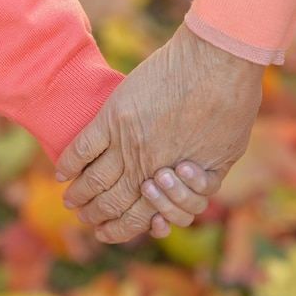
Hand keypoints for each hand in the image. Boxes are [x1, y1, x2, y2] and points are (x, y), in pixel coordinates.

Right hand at [56, 23, 264, 242]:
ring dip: (79, 195)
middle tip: (85, 218)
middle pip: (111, 203)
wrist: (217, 62)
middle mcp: (145, 168)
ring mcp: (127, 142)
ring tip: (70, 201)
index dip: (120, 230)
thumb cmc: (233, 106)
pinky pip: (83, 148)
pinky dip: (70, 163)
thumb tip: (194, 187)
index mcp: (173, 182)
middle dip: (95, 216)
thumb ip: (207, 178)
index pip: (139, 219)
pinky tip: (62, 172)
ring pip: (94, 180)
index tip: (106, 232)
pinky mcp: (114, 117)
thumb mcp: (227, 154)